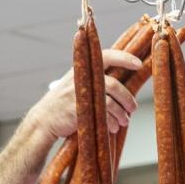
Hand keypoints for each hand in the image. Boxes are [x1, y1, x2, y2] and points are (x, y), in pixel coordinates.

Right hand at [26, 50, 141, 139]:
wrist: (45, 119)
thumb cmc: (66, 102)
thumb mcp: (78, 82)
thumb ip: (96, 79)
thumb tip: (126, 85)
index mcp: (83, 67)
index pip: (107, 56)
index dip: (124, 58)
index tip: (139, 64)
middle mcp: (81, 77)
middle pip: (114, 85)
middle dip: (128, 98)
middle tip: (134, 108)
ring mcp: (79, 93)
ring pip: (111, 102)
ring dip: (122, 113)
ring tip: (125, 121)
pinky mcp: (79, 110)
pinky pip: (103, 116)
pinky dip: (112, 123)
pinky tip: (114, 127)